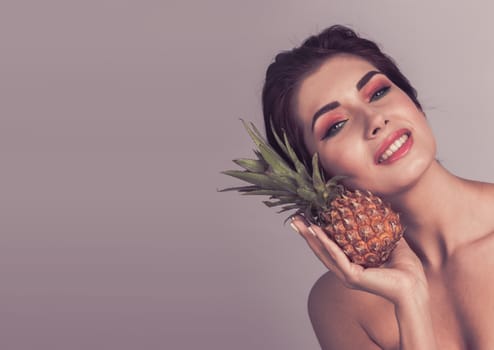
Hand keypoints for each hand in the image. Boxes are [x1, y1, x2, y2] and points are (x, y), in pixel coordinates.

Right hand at [291, 216, 427, 304]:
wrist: (416, 286)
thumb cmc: (407, 268)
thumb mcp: (390, 241)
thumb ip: (380, 228)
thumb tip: (375, 208)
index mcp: (352, 264)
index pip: (330, 246)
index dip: (317, 232)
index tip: (307, 217)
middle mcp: (345, 270)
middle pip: (320, 249)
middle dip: (306, 233)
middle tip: (294, 218)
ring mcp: (347, 275)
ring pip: (324, 253)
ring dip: (310, 237)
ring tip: (299, 223)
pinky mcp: (352, 277)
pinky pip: (336, 256)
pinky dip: (325, 243)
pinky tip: (317, 231)